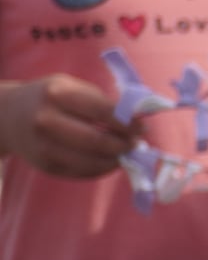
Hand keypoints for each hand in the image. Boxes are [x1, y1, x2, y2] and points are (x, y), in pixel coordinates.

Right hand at [0, 75, 132, 177]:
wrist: (8, 116)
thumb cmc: (49, 98)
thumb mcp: (70, 87)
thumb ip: (101, 102)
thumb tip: (137, 121)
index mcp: (57, 94)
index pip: (103, 112)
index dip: (128, 123)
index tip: (143, 128)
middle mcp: (46, 120)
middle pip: (97, 141)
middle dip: (124, 145)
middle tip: (137, 145)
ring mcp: (43, 146)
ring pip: (91, 161)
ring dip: (116, 161)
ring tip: (126, 154)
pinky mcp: (45, 165)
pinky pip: (82, 172)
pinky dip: (102, 169)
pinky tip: (109, 161)